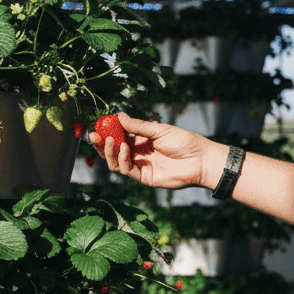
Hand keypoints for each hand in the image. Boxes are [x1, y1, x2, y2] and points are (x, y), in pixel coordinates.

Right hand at [89, 112, 225, 189]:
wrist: (200, 159)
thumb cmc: (184, 142)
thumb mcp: (159, 130)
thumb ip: (138, 126)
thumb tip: (118, 115)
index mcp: (141, 141)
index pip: (118, 137)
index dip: (107, 132)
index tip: (98, 125)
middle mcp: (138, 154)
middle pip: (113, 151)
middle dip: (102, 144)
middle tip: (93, 134)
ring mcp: (140, 166)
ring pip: (116, 162)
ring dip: (110, 151)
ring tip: (109, 140)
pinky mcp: (144, 177)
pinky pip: (127, 170)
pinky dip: (122, 160)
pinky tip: (124, 149)